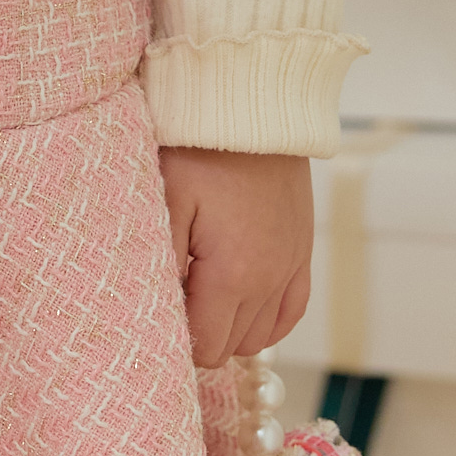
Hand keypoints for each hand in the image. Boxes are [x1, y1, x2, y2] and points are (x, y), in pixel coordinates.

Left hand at [157, 147, 315, 368]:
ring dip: (231, 327)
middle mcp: (270, 280)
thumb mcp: (165, 201)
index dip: (176, 342)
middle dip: (201, 335)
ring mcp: (291, 266)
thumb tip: (153, 312)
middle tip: (172, 300)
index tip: (154, 314)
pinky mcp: (302, 249)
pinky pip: (291, 310)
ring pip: (261, 336)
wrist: (252, 108)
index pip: (206, 346)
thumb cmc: (200, 149)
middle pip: (232, 346)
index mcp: (233, 275)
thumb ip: (159, 263)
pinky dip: (266, 318)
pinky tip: (240, 303)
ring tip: (200, 295)